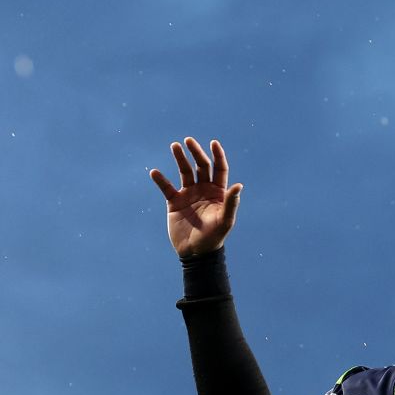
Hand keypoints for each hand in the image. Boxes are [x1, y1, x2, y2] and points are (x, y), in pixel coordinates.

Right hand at [149, 137, 241, 257]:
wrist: (196, 253)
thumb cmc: (214, 237)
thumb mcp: (225, 221)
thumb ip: (231, 203)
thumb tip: (239, 185)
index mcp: (218, 192)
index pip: (219, 168)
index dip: (217, 155)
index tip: (213, 143)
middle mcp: (203, 189)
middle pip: (201, 166)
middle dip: (195, 152)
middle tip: (188, 140)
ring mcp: (188, 194)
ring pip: (184, 172)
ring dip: (180, 158)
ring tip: (174, 146)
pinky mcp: (174, 202)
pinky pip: (166, 188)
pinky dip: (160, 180)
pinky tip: (155, 172)